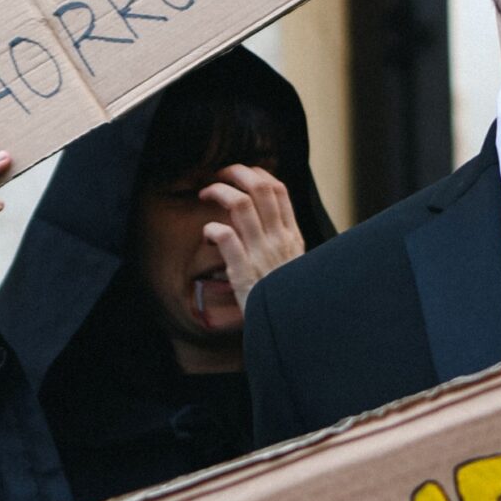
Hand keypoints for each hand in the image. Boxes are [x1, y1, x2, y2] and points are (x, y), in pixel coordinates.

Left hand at [198, 164, 302, 310]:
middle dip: (235, 173)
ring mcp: (261, 254)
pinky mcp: (243, 271)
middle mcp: (278, 239)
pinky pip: (225, 237)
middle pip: (259, 188)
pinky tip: (207, 234)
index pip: (278, 189)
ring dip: (219, 192)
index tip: (241, 176)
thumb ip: (283, 240)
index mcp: (291, 235)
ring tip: (206, 194)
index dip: (257, 173)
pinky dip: (211, 228)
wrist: (291, 328)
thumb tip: (268, 219)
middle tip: (219, 176)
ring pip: (240, 204)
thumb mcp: (295, 264)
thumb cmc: (287, 298)